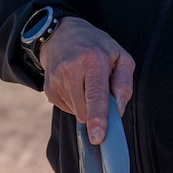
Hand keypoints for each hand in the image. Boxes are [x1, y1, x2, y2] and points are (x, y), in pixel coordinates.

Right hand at [42, 17, 134, 143]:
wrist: (61, 35)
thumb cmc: (97, 47)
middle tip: (101, 91)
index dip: (98, 118)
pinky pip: (68, 109)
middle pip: (85, 110)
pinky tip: (75, 85)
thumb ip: (124, 83)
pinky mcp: (49, 90)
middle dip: (97, 112)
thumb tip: (118, 110)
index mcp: (92, 60)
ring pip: (77, 113)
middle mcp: (70, 70)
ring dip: (86, 105)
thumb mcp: (120, 56)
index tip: (97, 136)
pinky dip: (76, 103)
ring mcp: (56, 81)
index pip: (96, 94)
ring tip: (86, 82)